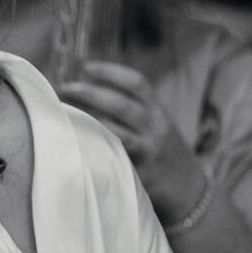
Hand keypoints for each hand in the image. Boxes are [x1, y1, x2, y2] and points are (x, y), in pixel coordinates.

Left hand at [58, 61, 203, 222]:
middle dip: (91, 93)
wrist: (187, 186)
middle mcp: (155, 125)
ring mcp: (148, 147)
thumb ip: (132, 110)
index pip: (137, 83)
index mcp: (158, 109)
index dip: (111, 72)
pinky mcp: (140, 169)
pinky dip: (96, 144)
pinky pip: (114, 154)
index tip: (86, 66)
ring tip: (64, 111)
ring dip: (87, 118)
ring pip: (115, 129)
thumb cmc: (161, 151)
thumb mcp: (155, 124)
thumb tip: (88, 91)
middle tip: (65, 87)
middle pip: (121, 103)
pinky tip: (77, 139)